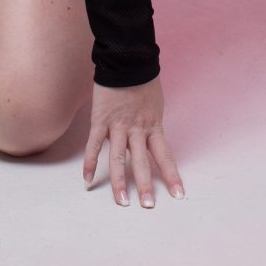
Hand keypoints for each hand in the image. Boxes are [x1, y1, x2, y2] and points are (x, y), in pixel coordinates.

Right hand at [82, 74, 184, 206]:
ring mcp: (118, 126)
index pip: (165, 156)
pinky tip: (87, 180)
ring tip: (122, 202)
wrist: (127, 59)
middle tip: (148, 206)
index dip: (171, 176)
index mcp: (153, 125)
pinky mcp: (100, 120)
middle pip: (141, 162)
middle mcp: (137, 129)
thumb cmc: (144, 80)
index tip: (178, 195)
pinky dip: (89, 163)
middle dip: (145, 186)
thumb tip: (152, 142)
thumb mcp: (156, 105)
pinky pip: (94, 145)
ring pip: (118, 158)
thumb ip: (152, 126)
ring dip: (119, 182)